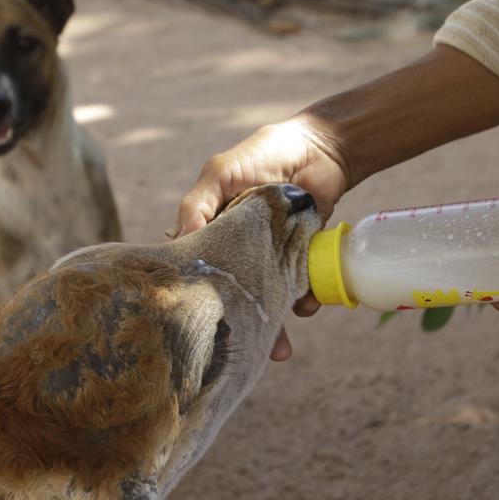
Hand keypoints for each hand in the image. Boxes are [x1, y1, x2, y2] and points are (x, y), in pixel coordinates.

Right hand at [176, 116, 347, 360]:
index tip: (195, 323)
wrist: (319, 149)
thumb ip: (197, 204)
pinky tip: (307, 305)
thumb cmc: (262, 154)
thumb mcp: (220, 172)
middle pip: (236, 295)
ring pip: (269, 300)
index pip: (202, 270)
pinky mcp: (303, 260)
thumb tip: (179, 241)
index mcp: (214, 233)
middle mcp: (242, 252)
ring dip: (274, 327)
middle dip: (239, 324)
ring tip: (279, 350)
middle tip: (241, 349)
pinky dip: (306, 301)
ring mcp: (273, 259)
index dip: (199, 295)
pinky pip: (303, 290)